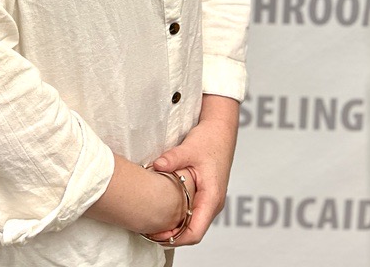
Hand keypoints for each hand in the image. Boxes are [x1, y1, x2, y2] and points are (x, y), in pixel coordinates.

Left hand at [145, 95, 238, 245]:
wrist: (220, 131)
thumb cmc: (209, 140)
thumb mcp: (189, 148)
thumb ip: (173, 158)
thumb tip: (156, 166)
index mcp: (212, 197)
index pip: (196, 231)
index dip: (176, 238)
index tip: (157, 236)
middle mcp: (213, 203)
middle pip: (193, 232)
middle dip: (172, 236)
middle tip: (148, 232)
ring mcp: (210, 200)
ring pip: (193, 223)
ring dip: (175, 228)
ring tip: (153, 225)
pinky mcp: (206, 194)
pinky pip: (193, 213)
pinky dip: (179, 217)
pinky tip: (163, 211)